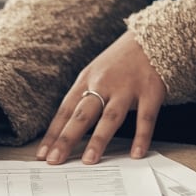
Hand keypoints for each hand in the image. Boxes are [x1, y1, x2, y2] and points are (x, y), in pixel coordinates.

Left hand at [37, 32, 166, 164]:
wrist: (153, 35)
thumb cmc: (121, 59)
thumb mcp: (96, 71)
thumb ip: (85, 96)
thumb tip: (67, 128)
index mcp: (87, 79)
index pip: (65, 110)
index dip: (53, 133)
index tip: (42, 155)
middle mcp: (104, 83)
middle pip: (83, 114)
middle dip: (67, 138)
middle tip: (55, 160)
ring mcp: (128, 87)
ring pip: (110, 116)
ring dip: (98, 139)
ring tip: (89, 160)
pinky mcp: (150, 91)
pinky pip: (145, 117)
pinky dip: (141, 136)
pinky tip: (136, 153)